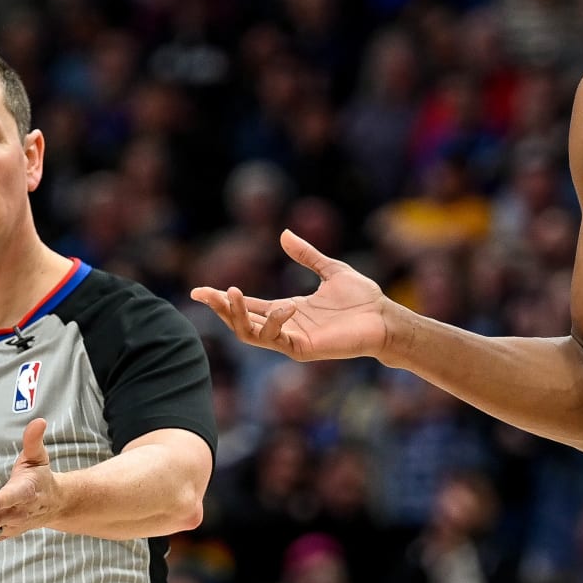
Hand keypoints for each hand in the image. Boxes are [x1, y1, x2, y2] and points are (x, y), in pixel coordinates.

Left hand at [0, 418, 60, 552]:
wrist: (56, 504)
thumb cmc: (41, 477)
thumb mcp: (38, 457)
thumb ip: (34, 441)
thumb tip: (38, 421)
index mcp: (28, 491)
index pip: (16, 496)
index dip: (3, 500)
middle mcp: (20, 512)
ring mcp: (12, 525)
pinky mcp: (4, 532)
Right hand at [190, 230, 391, 361]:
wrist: (384, 318)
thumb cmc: (362, 298)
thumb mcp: (330, 269)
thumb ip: (306, 254)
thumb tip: (283, 234)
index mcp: (288, 309)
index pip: (247, 306)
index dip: (222, 300)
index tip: (198, 290)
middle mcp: (286, 325)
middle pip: (241, 322)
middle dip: (220, 308)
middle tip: (203, 293)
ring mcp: (293, 339)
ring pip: (251, 334)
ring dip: (238, 315)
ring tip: (231, 292)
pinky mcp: (304, 348)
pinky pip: (278, 339)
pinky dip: (274, 322)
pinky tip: (284, 306)